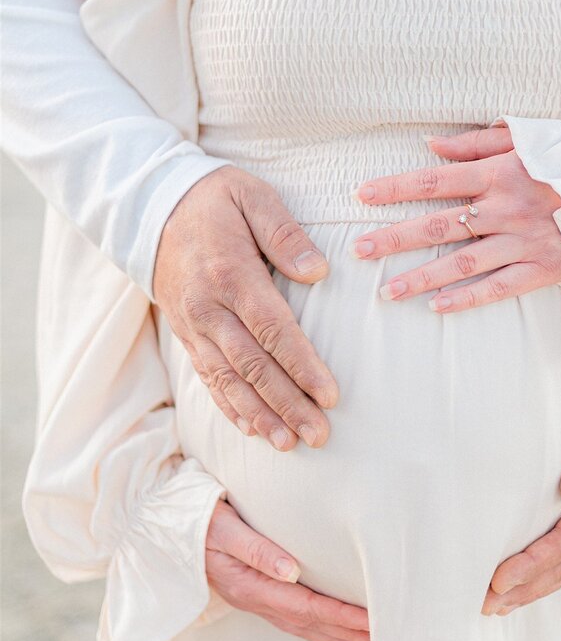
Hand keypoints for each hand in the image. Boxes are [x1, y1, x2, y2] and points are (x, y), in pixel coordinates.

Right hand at [153, 166, 338, 449]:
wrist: (150, 208)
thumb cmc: (213, 198)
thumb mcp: (252, 196)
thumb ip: (285, 233)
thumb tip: (318, 271)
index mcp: (231, 274)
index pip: (273, 329)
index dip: (302, 365)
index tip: (330, 394)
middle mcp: (209, 308)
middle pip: (253, 366)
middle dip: (288, 404)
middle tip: (319, 434)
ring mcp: (194, 326)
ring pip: (229, 380)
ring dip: (260, 415)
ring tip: (289, 444)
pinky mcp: (186, 335)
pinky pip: (208, 377)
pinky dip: (229, 406)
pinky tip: (252, 429)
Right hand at [206, 501, 369, 640]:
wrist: (165, 527)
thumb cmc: (197, 520)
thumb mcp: (223, 528)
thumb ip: (256, 549)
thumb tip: (292, 571)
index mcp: (250, 586)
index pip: (305, 607)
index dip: (340, 616)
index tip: (373, 621)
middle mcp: (256, 600)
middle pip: (310, 625)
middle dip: (349, 634)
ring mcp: (255, 601)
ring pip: (304, 627)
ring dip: (339, 637)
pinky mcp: (256, 594)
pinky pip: (294, 619)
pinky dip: (320, 628)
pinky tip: (338, 630)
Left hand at [350, 125, 560, 311]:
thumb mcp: (527, 137)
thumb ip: (476, 142)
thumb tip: (429, 145)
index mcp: (498, 172)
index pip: (433, 181)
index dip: (394, 188)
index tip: (360, 196)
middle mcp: (504, 209)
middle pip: (437, 225)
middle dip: (393, 238)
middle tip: (357, 251)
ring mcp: (522, 241)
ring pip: (461, 262)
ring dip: (421, 278)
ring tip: (386, 293)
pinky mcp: (543, 269)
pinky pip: (499, 288)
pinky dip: (468, 298)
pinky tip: (437, 308)